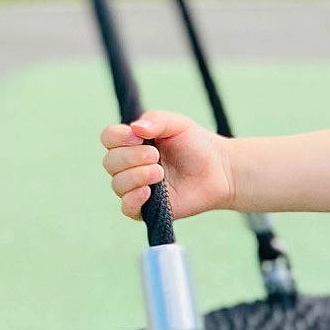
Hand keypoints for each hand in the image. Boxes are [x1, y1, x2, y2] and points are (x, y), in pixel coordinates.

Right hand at [100, 111, 234, 220]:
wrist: (220, 170)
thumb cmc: (197, 144)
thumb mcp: (178, 124)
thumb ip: (156, 121)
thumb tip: (134, 128)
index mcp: (132, 143)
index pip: (109, 138)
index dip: (118, 137)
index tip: (137, 137)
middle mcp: (130, 165)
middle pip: (110, 162)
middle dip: (131, 157)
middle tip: (156, 155)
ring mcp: (137, 187)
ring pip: (117, 184)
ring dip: (136, 176)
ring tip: (159, 172)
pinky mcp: (147, 208)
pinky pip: (127, 208)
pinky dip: (133, 199)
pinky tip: (148, 192)